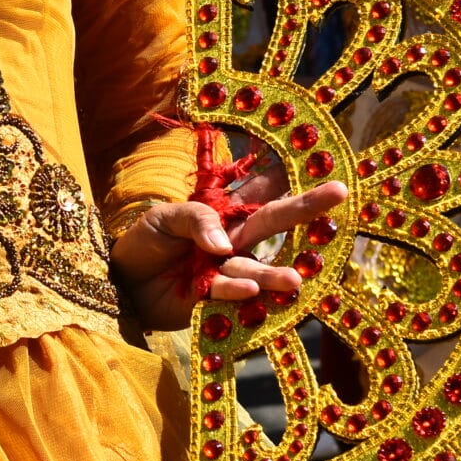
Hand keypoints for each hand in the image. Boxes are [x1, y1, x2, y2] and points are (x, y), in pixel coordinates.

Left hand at [112, 167, 348, 332]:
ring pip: (256, 267)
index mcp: (225, 213)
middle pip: (272, 223)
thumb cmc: (146, 242)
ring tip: (295, 279)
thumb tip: (225, 244)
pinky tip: (247, 287)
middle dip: (305, 207)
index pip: (261, 192)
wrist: (121, 281)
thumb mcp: (165, 218)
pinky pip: (229, 293)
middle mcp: (234, 241)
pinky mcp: (213, 298)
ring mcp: (226, 270)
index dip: (288, 176)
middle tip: (339, 192)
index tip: (321, 161)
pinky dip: (237, 290)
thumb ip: (196, 220)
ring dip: (274, 273)